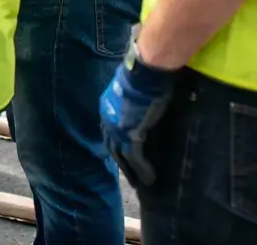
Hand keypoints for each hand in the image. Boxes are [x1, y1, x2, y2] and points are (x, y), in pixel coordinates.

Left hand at [98, 40, 176, 187]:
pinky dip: (143, 171)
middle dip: (121, 161)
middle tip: (129, 176)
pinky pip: (135, 158)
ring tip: (139, 185)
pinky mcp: (130, 136)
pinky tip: (150, 180)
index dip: (115, 142)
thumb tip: (142, 97)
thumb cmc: (144, 72)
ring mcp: (117, 129)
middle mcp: (108, 119)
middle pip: (112, 146)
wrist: (146, 72)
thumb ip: (134, 97)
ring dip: (131, 172)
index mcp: (107, 105)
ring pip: (122, 156)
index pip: (109, 129)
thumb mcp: (134, 87)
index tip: (122, 153)